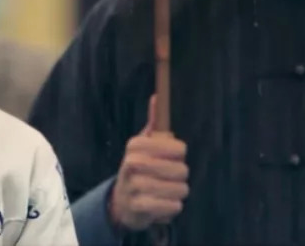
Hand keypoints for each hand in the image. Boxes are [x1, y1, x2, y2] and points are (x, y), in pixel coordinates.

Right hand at [109, 95, 188, 230]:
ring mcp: (135, 185)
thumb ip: (154, 122)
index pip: (179, 148)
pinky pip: (174, 206)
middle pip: (182, 170)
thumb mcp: (143, 144)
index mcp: (135, 144)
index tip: (170, 156)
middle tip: (167, 177)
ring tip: (165, 191)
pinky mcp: (140, 207)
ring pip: (181, 189)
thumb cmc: (139, 168)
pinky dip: (172, 207)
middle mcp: (132, 163)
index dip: (178, 154)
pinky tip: (161, 204)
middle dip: (179, 176)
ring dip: (177, 193)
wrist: (121, 202)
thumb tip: (157, 97)